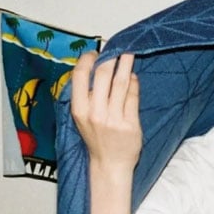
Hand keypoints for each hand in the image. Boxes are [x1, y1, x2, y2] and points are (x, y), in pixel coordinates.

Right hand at [70, 51, 141, 170]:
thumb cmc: (97, 140)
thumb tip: (96, 68)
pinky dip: (134, 83)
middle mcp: (95, 113)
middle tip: (117, 48)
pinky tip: (133, 77)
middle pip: (103, 75)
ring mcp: (113, 119)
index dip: (87, 60)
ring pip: (120, 83)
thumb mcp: (83, 117)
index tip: (94, 53)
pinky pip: (133, 97)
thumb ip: (87, 95)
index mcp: (79, 110)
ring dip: (125, 65)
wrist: (110, 165)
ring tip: (129, 54)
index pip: (79, 77)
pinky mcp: (130, 124)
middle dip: (111, 58)